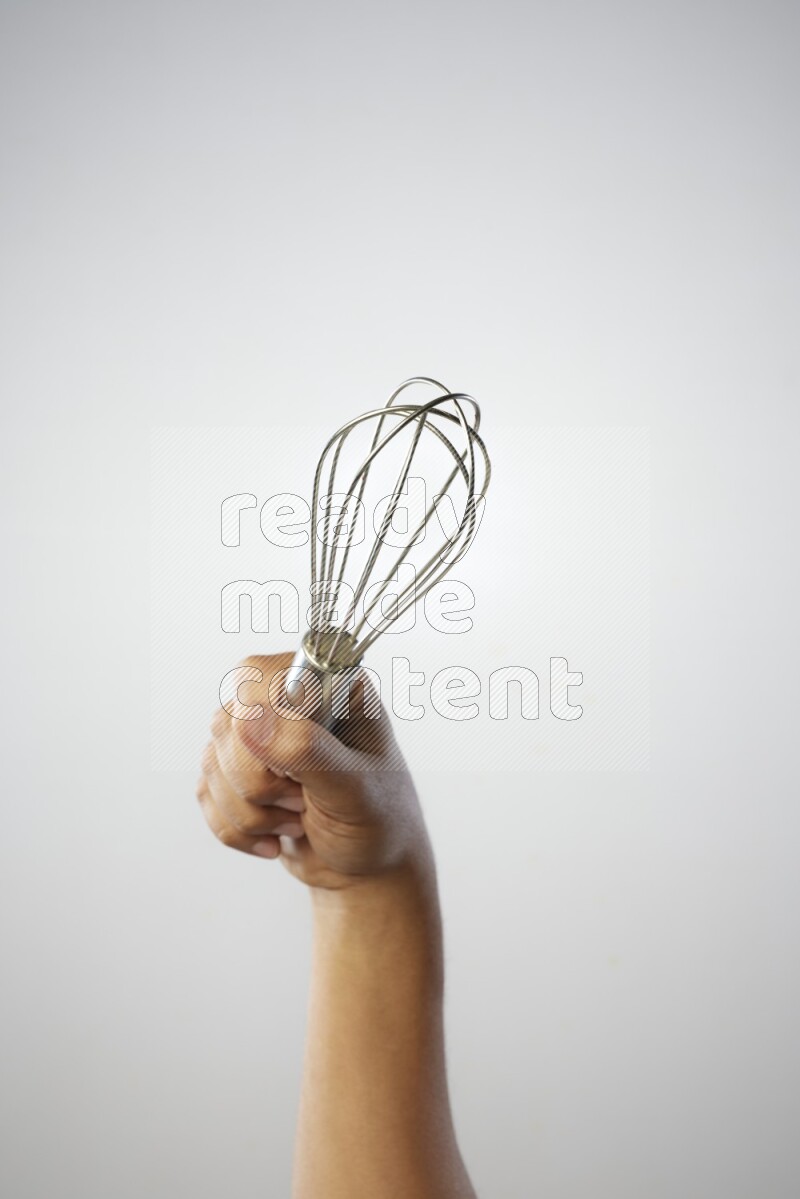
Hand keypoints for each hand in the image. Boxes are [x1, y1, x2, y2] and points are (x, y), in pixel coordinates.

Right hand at [197, 653, 429, 890]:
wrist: (368, 869)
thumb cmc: (378, 820)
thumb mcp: (354, 786)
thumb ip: (306, 749)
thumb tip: (249, 721)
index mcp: (329, 687)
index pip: (257, 676)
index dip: (260, 727)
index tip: (293, 773)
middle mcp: (290, 702)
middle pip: (228, 723)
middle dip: (259, 782)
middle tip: (302, 801)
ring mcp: (260, 736)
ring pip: (213, 762)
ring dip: (251, 812)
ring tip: (298, 819)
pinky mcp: (238, 771)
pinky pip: (206, 793)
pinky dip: (237, 828)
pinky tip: (276, 836)